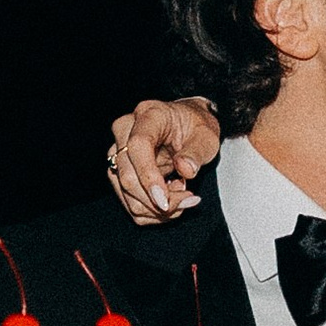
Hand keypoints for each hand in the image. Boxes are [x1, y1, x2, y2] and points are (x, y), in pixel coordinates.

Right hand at [109, 97, 221, 224]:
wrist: (188, 126)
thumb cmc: (196, 128)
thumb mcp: (207, 136)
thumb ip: (196, 152)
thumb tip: (185, 169)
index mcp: (149, 115)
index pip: (138, 146)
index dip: (148, 177)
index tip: (164, 201)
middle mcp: (126, 131)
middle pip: (127, 177)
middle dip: (157, 201)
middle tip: (187, 200)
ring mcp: (118, 152)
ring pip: (126, 194)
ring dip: (156, 209)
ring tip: (181, 195)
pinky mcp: (119, 171)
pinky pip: (129, 202)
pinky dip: (152, 210)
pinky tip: (170, 197)